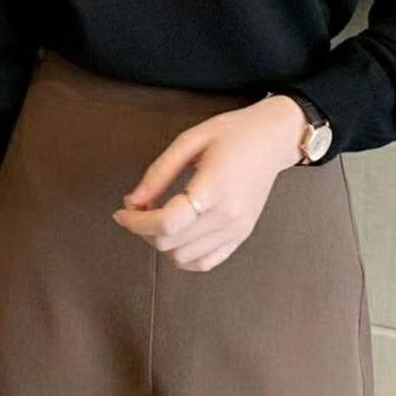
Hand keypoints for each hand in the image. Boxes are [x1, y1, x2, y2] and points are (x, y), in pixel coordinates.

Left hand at [111, 94, 307, 271]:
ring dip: (161, 243)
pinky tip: (177, 234)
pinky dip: (183, 255)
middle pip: (170, 244)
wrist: (274, 138)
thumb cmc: (234, 132)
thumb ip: (159, 172)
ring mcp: (237, 229)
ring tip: (158, 217)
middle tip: (137, 208)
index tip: (121, 211)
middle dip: (142, 230)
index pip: (167, 223)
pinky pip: (205, 262)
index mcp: (214, 187)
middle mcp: (228, 215)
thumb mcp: (190, 140)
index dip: (135, 222)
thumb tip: (132, 201)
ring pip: (183, 258)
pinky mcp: (241, 235)